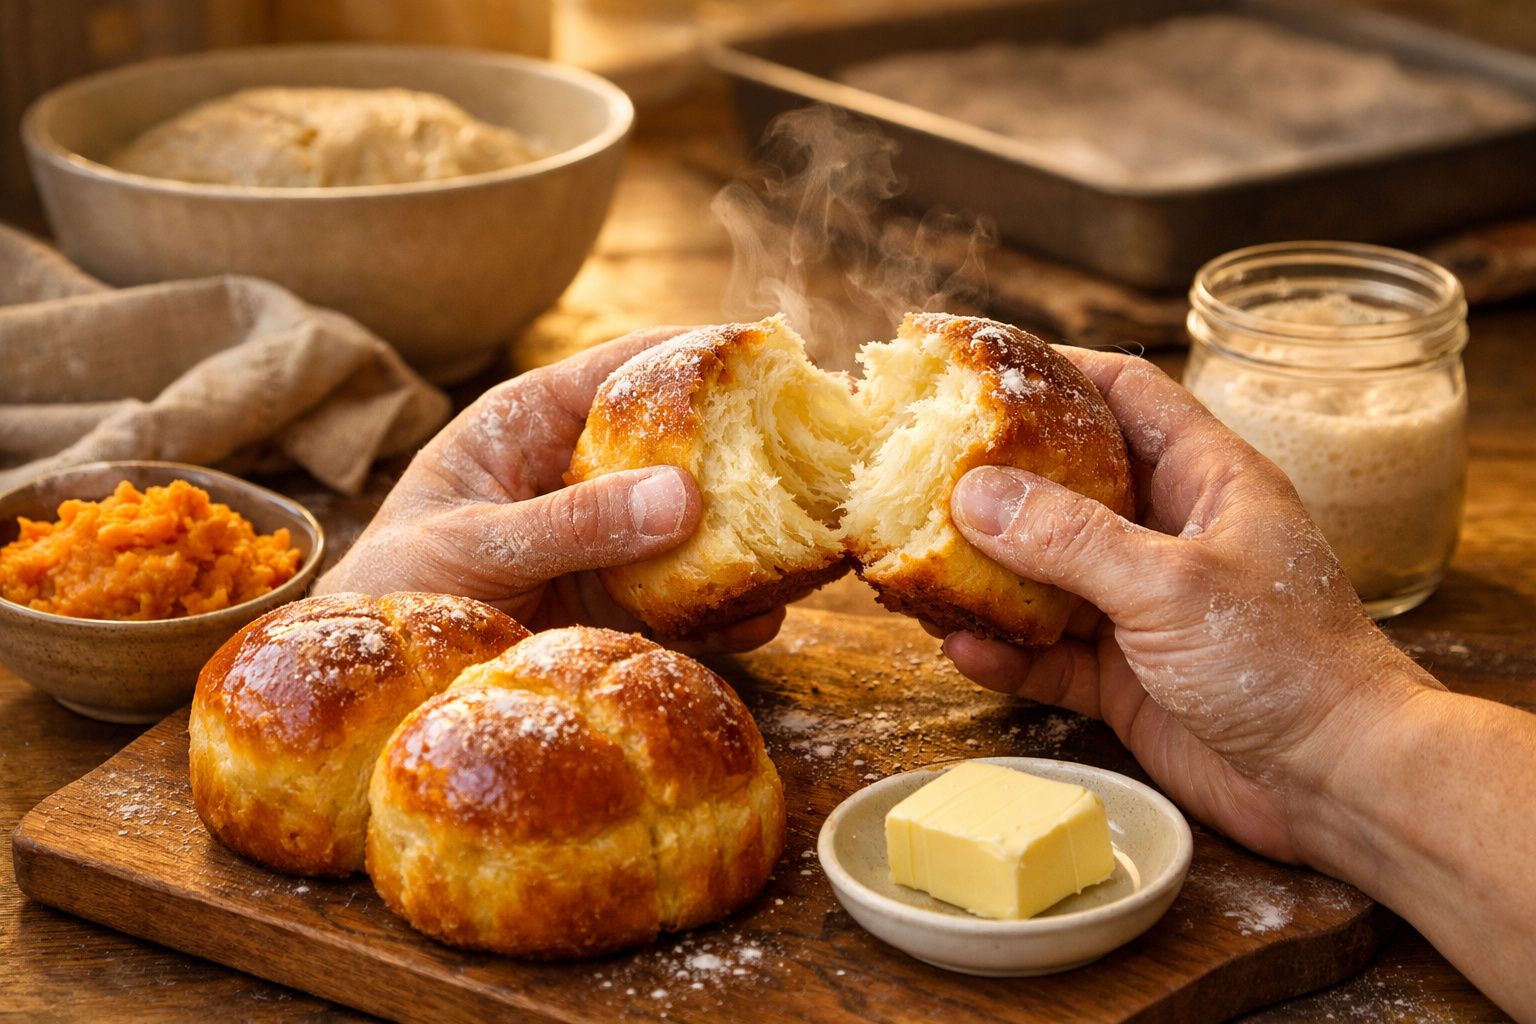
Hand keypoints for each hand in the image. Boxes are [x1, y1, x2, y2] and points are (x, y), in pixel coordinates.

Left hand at [315, 328, 783, 652]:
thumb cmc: (397, 587)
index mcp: (535, 421)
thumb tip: (681, 496)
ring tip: (807, 545)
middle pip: (681, 443)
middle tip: (818, 452)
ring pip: (697, 520)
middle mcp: (582, 470)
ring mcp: (608, 537)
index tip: (769, 353)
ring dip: (750, 533)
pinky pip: (687, 596)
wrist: (381, 688)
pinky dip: (728, 606)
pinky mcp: (620, 602)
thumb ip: (571, 522)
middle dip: (746, 448)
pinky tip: (763, 615)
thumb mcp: (474, 545)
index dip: (700, 353)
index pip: (629, 366)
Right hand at [943, 349, 1437, 861]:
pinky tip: (961, 649)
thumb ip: (1070, 538)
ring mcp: (1143, 607)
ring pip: (1046, 574)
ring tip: (918, 566)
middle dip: (996, 479)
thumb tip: (974, 493)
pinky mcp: (1124, 676)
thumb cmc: (1285, 662)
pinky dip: (1007, 652)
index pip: (1124, 394)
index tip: (976, 362)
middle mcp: (1169, 534)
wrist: (1336, 783)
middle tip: (919, 467)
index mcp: (1204, 480)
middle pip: (1068, 484)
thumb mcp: (1170, 584)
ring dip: (987, 575)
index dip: (1055, 368)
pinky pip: (1048, 653)